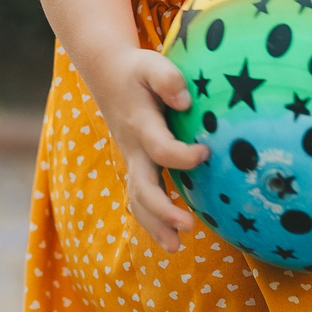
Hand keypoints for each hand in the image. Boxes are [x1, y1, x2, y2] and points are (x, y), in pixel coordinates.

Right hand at [90, 46, 208, 251]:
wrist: (107, 73)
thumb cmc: (136, 68)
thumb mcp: (150, 64)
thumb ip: (167, 79)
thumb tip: (185, 102)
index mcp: (141, 125)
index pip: (160, 148)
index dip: (183, 155)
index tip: (205, 151)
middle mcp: (134, 148)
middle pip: (143, 187)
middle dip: (162, 210)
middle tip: (187, 226)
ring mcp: (133, 160)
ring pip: (138, 199)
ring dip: (155, 225)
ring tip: (175, 248)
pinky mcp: (137, 165)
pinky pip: (139, 198)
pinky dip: (151, 221)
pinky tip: (169, 239)